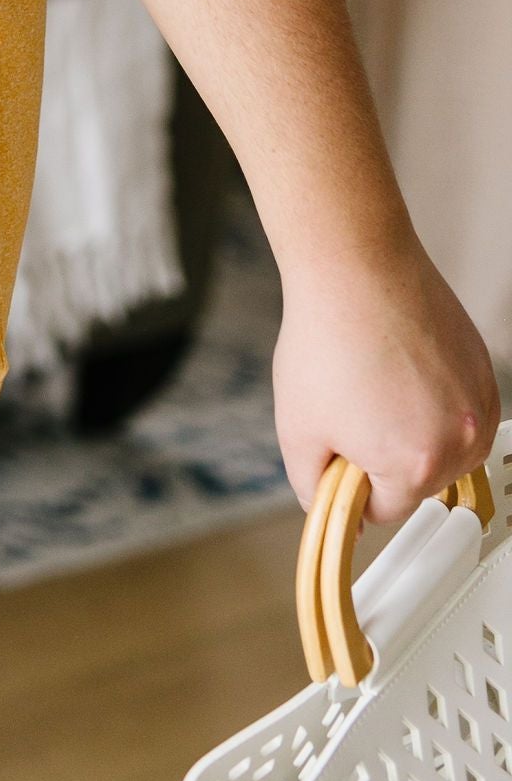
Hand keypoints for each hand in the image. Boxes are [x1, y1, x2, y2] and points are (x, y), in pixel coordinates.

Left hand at [274, 227, 500, 521]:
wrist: (355, 268)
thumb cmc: (326, 338)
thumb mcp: (297, 430)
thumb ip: (313, 488)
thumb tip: (330, 512)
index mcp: (417, 464)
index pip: (383, 510)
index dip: (351, 481)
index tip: (339, 451)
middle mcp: (461, 440)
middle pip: (417, 480)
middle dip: (382, 455)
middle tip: (352, 406)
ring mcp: (478, 403)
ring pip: (442, 446)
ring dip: (412, 428)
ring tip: (374, 382)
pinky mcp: (483, 371)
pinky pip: (458, 410)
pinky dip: (432, 399)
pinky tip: (399, 366)